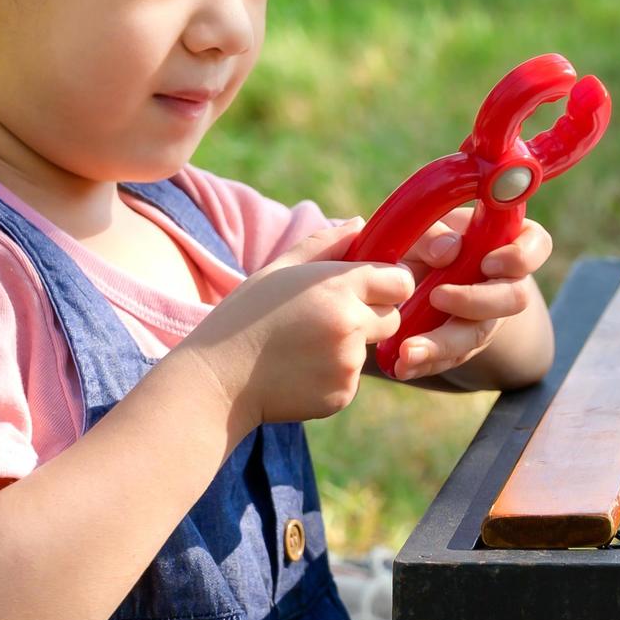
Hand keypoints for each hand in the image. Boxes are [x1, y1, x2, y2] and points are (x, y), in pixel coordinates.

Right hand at [175, 218, 415, 426]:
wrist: (218, 380)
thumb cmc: (244, 317)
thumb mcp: (278, 270)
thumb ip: (325, 243)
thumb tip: (361, 224)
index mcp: (337, 288)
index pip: (400, 282)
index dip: (389, 284)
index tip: (371, 288)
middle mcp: (350, 326)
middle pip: (393, 318)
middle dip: (372, 316)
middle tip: (328, 318)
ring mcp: (348, 365)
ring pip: (368, 350)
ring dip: (347, 347)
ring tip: (301, 347)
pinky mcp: (342, 395)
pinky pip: (351, 380)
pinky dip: (332, 376)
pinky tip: (297, 371)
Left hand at [384, 206, 552, 381]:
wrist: (405, 274)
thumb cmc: (423, 241)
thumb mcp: (420, 228)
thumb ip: (432, 233)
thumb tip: (447, 251)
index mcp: (506, 243)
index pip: (536, 246)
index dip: (521, 257)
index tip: (488, 263)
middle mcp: (506, 283)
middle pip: (514, 298)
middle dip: (477, 302)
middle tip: (437, 297)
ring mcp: (488, 318)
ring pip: (479, 335)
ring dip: (444, 345)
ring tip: (408, 351)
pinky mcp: (465, 345)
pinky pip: (452, 358)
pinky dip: (426, 363)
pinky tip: (403, 367)